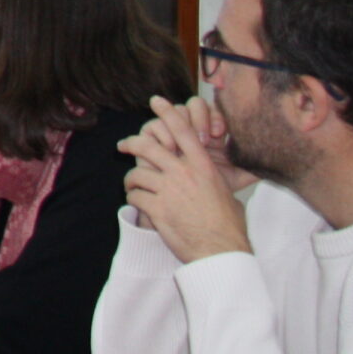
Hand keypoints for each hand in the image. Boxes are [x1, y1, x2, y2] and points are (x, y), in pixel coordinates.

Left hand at [120, 95, 255, 261]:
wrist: (222, 252)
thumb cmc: (229, 227)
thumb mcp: (226, 193)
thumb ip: (211, 178)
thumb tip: (206, 175)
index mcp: (204, 166)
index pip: (183, 131)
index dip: (168, 113)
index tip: (156, 101)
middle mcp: (184, 173)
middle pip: (150, 147)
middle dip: (132, 143)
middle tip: (123, 145)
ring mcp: (169, 190)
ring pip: (137, 173)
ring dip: (132, 180)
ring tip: (133, 186)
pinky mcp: (157, 209)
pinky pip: (135, 196)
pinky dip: (134, 199)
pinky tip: (139, 205)